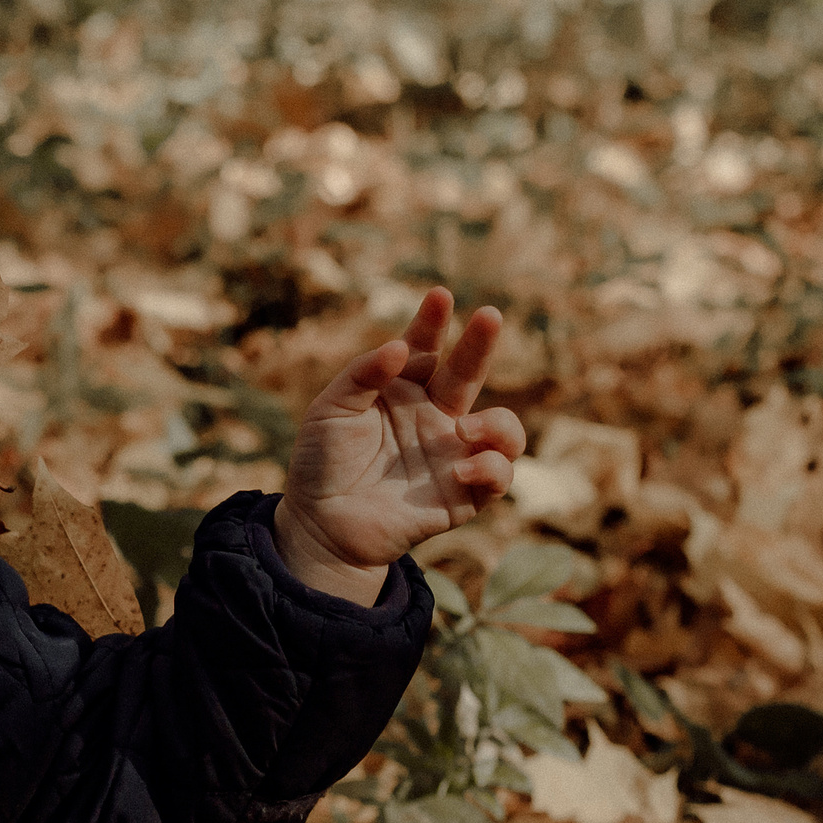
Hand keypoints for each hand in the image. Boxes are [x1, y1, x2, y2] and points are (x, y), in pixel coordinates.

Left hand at [273, 288, 522, 603]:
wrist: (320, 525)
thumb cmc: (322, 463)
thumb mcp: (330, 411)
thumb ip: (362, 376)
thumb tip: (400, 347)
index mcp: (402, 390)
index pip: (425, 348)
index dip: (433, 322)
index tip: (439, 296)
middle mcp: (435, 416)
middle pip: (468, 374)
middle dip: (481, 344)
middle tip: (489, 316)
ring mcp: (452, 453)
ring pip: (502, 428)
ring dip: (496, 422)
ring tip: (465, 428)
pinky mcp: (463, 494)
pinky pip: (498, 476)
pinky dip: (491, 468)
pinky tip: (460, 468)